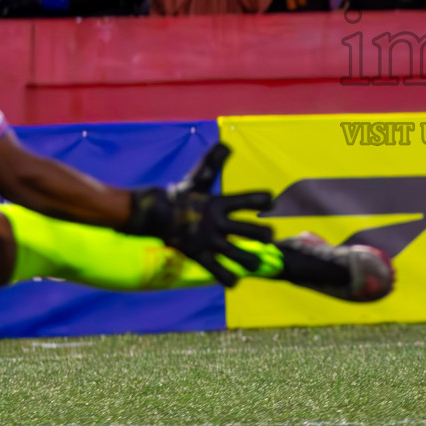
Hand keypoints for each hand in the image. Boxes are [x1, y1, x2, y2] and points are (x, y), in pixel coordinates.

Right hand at [120, 143, 273, 288]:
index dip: (262, 200)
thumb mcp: (198, 178)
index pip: (248, 200)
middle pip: (250, 231)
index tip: (270, 201)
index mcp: (219, 203)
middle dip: (263, 233)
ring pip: (238, 254)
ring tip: (258, 262)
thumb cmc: (181, 196)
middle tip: (270, 235)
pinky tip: (235, 280)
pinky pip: (217, 272)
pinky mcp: (200, 256)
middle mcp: (217, 223)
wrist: (154, 214)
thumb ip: (213, 163)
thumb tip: (225, 145)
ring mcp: (209, 241)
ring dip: (251, 259)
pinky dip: (228, 278)